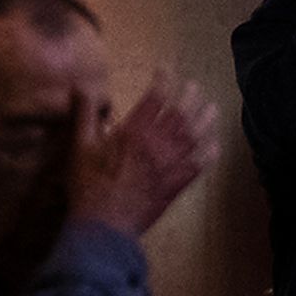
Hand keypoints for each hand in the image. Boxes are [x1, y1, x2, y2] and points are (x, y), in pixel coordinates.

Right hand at [72, 75, 214, 240]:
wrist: (104, 225)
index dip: (163, 82)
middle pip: (180, 115)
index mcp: (135, 132)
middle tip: (195, 86)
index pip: (155, 99)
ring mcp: (170, 166)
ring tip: (213, 108)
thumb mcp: (80, 145)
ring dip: (205, 121)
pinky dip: (208, 156)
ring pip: (194, 138)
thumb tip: (82, 85)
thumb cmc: (88, 184)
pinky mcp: (175, 186)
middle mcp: (158, 145)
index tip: (166, 70)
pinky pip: (197, 168)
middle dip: (189, 97)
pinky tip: (215, 147)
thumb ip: (85, 113)